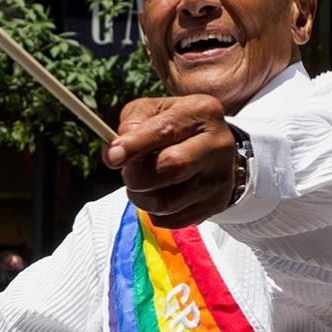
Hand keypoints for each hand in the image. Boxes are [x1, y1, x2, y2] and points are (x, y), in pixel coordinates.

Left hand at [102, 95, 236, 228]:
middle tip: (128, 172)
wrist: (212, 147)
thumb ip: (132, 124)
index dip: (134, 146)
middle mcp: (218, 144)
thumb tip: (115, 153)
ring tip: (143, 183)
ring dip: (141, 197)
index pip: (164, 131)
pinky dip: (154, 211)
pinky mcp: (216, 204)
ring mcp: (220, 178)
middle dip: (137, 174)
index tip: (111, 157)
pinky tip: (159, 193)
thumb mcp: (152, 111)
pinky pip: (170, 220)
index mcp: (202, 112)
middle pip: (171, 167)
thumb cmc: (174, 126)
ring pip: (167, 202)